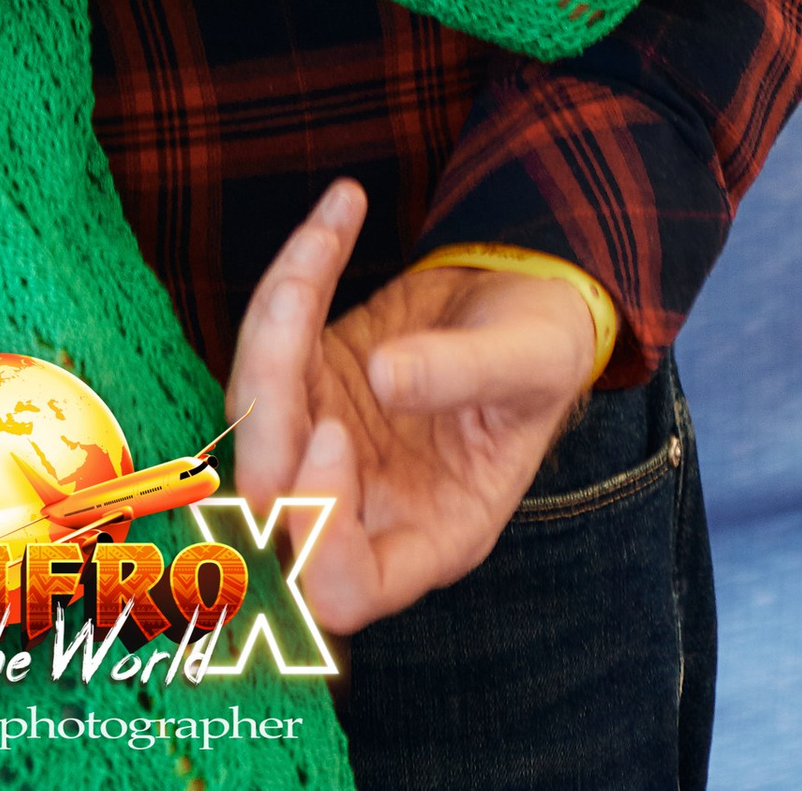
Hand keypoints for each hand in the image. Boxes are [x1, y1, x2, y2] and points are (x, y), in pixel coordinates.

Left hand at [226, 183, 599, 628]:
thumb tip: (385, 374)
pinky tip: (341, 213)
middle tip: (298, 305)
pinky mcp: (310, 376)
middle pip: (274, 497)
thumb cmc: (546, 350)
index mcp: (432, 532)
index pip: (345, 587)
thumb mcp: (530, 361)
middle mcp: (368, 500)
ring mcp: (330, 439)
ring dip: (274, 319)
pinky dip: (293, 272)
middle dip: (266, 408)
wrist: (532, 297)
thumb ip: (464, 373)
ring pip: (254, 412)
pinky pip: (270, 339)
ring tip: (331, 231)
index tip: (333, 433)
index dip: (320, 528)